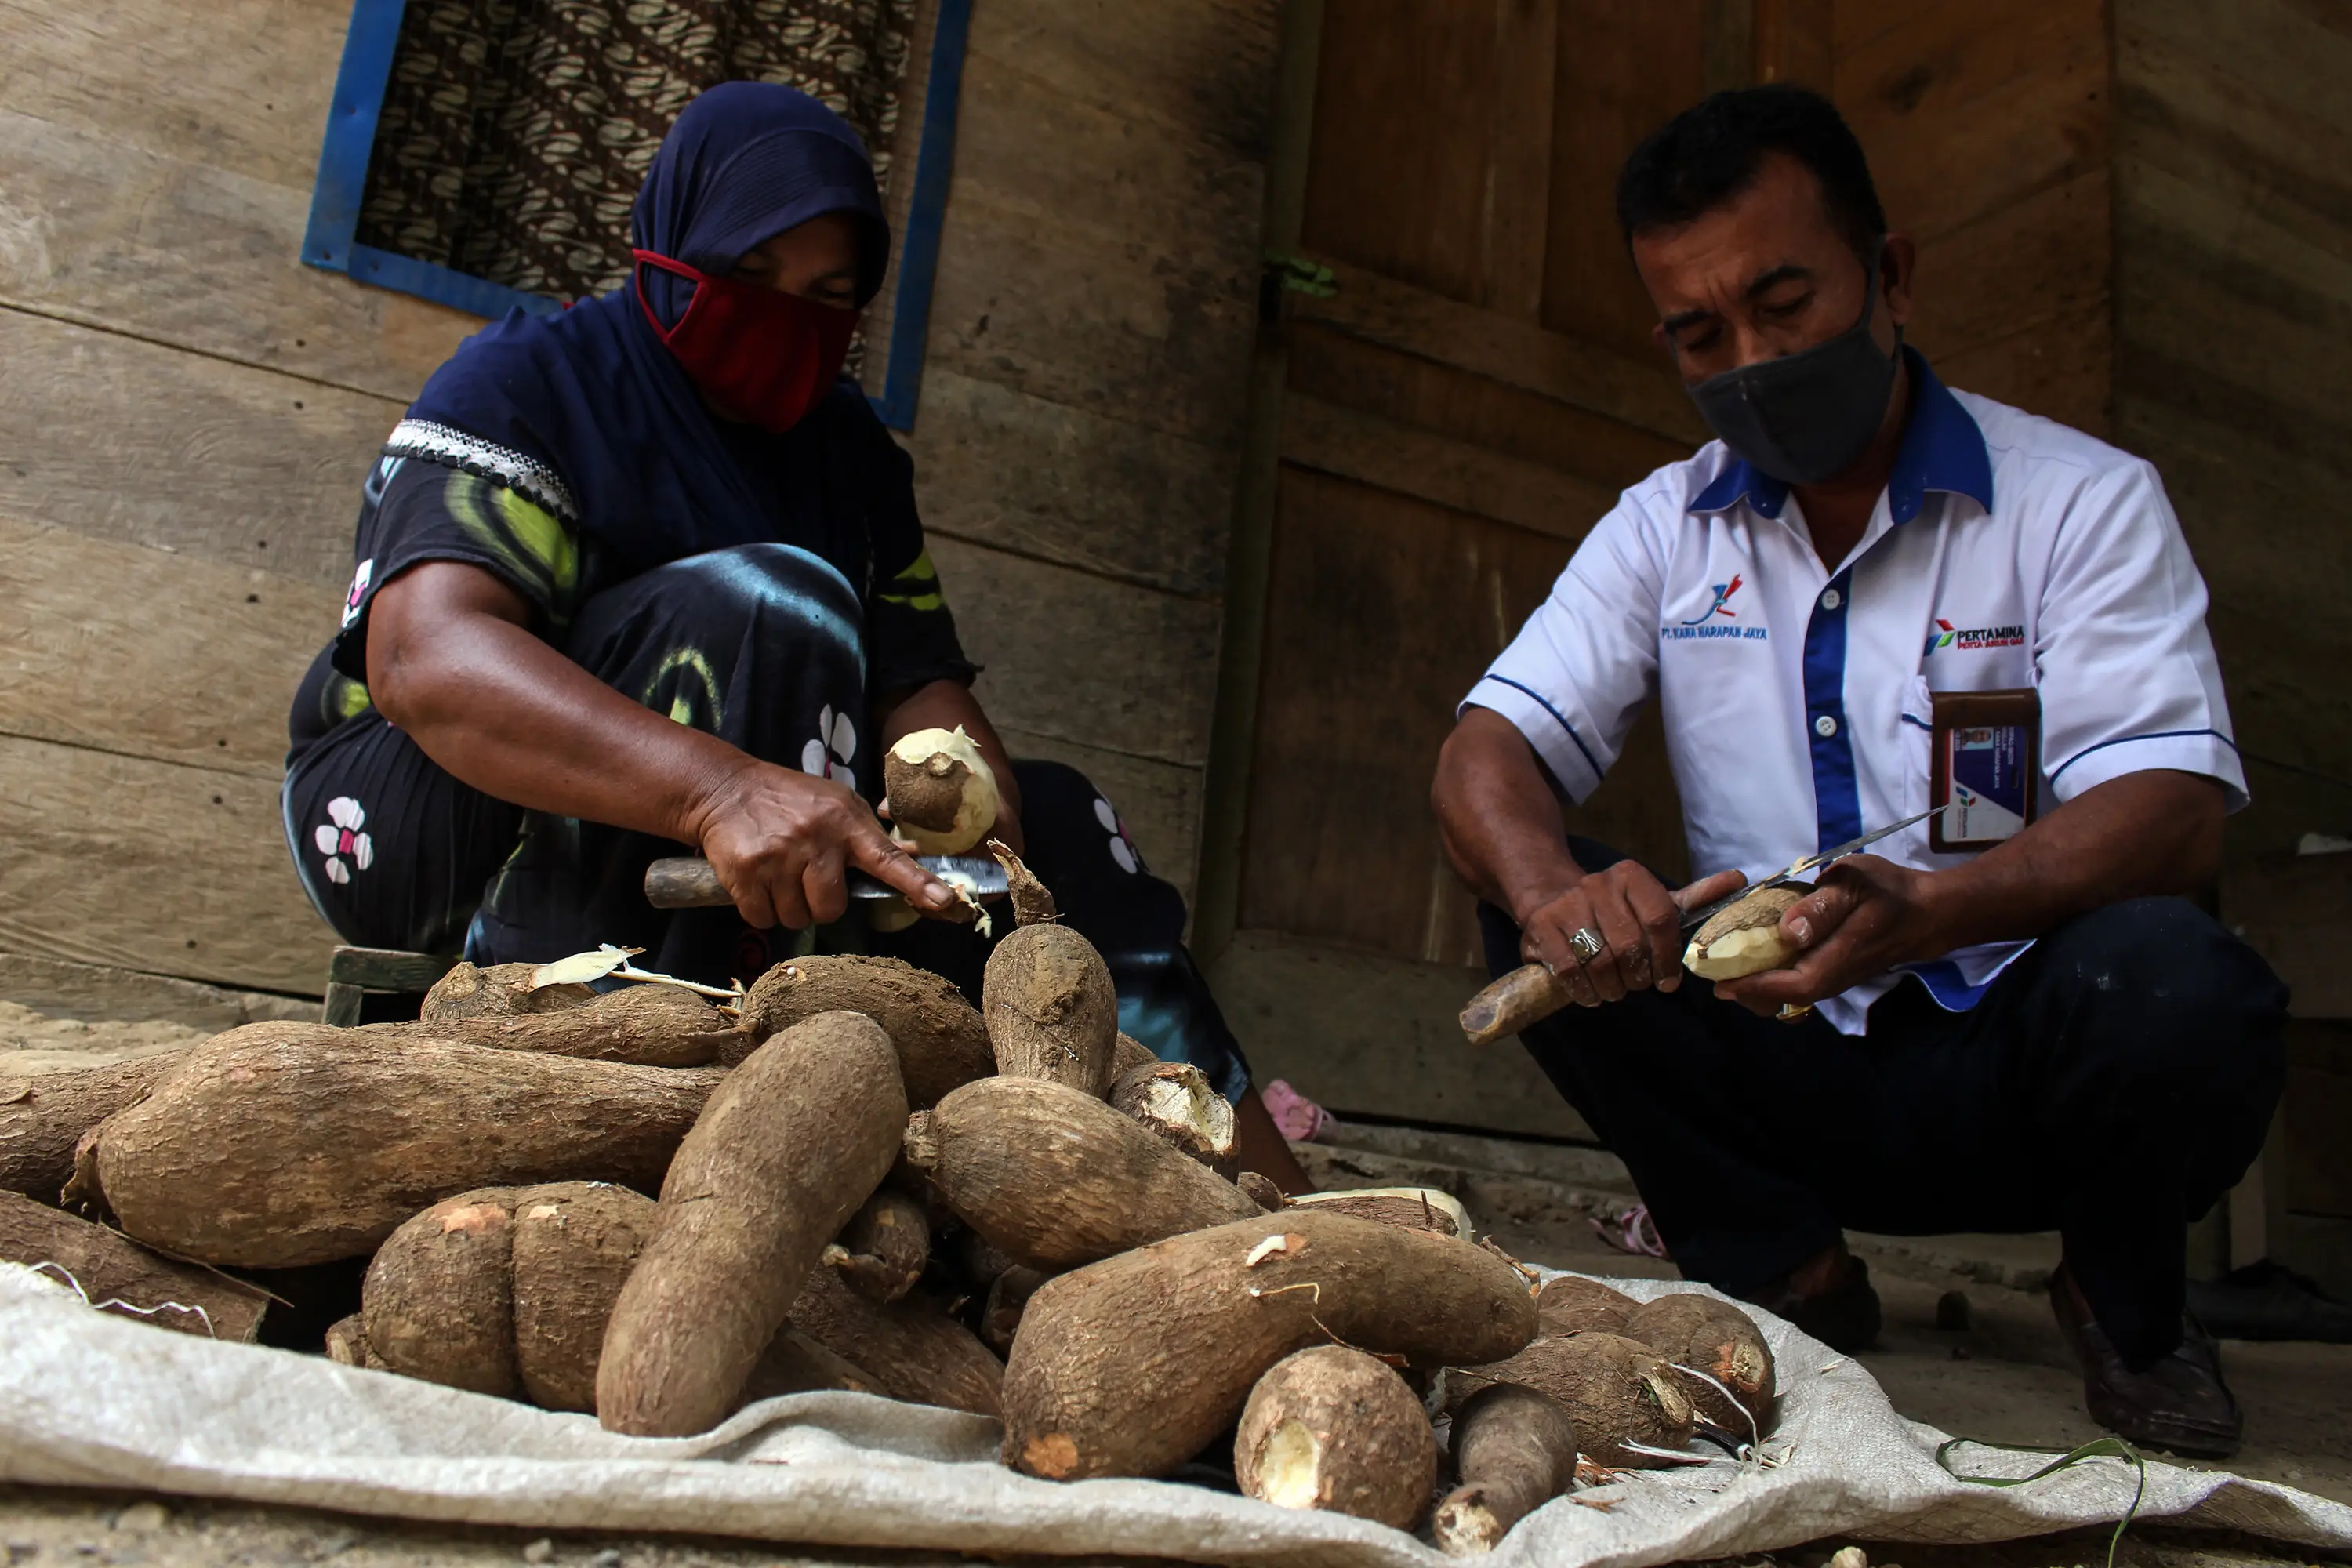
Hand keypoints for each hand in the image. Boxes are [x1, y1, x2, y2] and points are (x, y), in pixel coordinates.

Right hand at [686, 758, 958, 929]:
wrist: (726, 788)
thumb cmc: (791, 800)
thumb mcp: (836, 804)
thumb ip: (869, 835)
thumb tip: (910, 855)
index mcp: (846, 823)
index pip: (888, 858)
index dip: (917, 882)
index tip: (945, 901)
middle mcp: (816, 839)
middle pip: (831, 908)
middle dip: (819, 904)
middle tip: (806, 879)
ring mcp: (779, 856)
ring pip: (796, 917)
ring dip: (788, 907)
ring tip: (780, 875)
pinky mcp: (746, 870)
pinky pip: (762, 918)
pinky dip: (760, 909)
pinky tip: (757, 881)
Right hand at [1517, 863, 1748, 1005]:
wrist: (1551, 896)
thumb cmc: (1614, 908)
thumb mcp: (1653, 901)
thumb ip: (1695, 897)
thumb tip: (1739, 880)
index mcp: (1631, 876)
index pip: (1660, 919)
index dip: (1667, 957)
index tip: (1668, 981)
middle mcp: (1598, 884)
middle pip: (1630, 945)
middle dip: (1637, 977)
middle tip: (1637, 986)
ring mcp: (1567, 904)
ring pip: (1600, 960)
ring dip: (1611, 987)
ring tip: (1614, 991)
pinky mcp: (1541, 926)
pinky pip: (1568, 968)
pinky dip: (1583, 990)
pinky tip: (1591, 994)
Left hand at [1712, 854, 1946, 1015]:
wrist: (1923, 911)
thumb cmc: (1887, 891)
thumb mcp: (1855, 883)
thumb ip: (1822, 906)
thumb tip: (1788, 932)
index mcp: (1840, 957)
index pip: (1796, 986)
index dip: (1758, 986)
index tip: (1721, 979)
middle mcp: (1835, 977)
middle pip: (1785, 1000)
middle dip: (1746, 991)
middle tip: (1710, 972)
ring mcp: (1833, 978)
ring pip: (1788, 997)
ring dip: (1754, 988)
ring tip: (1722, 969)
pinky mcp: (1831, 973)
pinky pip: (1796, 986)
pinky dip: (1769, 980)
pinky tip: (1749, 962)